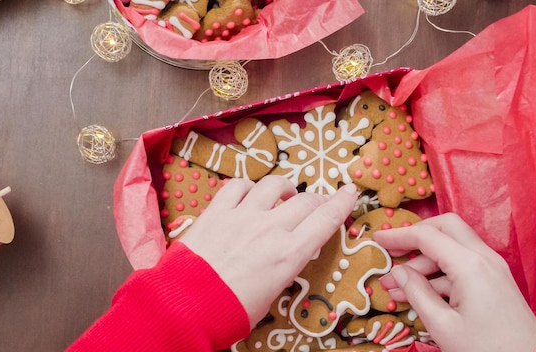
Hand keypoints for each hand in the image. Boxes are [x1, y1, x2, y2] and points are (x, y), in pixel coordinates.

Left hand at [179, 175, 357, 325]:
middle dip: (317, 199)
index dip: (341, 203)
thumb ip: (283, 266)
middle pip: (304, 201)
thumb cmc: (229, 311)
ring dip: (284, 187)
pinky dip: (248, 186)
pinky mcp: (216, 211)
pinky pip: (237, 186)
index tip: (349, 193)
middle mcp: (270, 229)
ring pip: (272, 185)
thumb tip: (286, 254)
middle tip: (317, 202)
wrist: (185, 306)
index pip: (325, 220)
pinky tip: (248, 192)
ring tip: (284, 193)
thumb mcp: (271, 295)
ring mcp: (242, 216)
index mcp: (289, 254)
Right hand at [373, 213, 535, 351]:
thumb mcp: (442, 325)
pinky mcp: (493, 278)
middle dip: (415, 235)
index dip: (398, 236)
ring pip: (451, 246)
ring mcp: (491, 267)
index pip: (427, 236)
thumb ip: (417, 293)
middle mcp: (483, 258)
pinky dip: (438, 272)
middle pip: (444, 227)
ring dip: (423, 260)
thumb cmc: (486, 349)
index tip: (377, 240)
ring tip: (396, 285)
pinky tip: (418, 292)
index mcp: (470, 266)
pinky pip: (461, 264)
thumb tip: (398, 273)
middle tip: (392, 251)